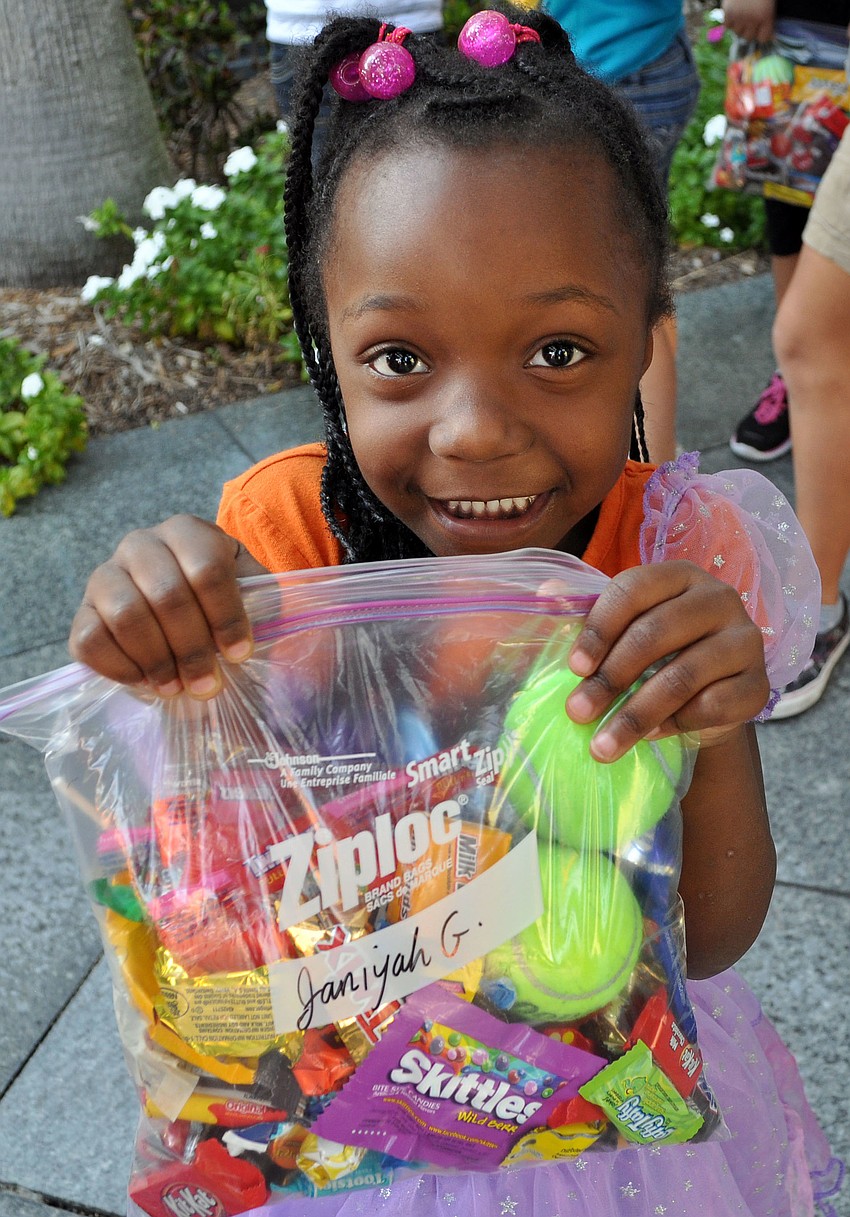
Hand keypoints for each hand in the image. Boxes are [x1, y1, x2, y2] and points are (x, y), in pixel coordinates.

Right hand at [69, 515, 267, 698]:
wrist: (185, 619)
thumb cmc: (225, 606)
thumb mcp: (253, 597)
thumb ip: (260, 608)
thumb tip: (251, 639)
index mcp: (188, 532)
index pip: (207, 568)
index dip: (226, 616)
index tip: (240, 654)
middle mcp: (141, 544)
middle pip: (167, 594)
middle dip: (193, 648)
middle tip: (209, 684)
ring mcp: (106, 575)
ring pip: (127, 616)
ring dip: (158, 661)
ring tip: (178, 688)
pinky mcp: (82, 611)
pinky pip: (90, 639)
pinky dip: (121, 668)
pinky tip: (146, 683)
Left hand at [564, 561, 769, 760]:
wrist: (706, 700)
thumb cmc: (655, 656)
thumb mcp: (620, 630)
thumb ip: (584, 610)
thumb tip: (544, 591)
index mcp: (679, 575)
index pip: (634, 588)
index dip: (600, 628)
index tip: (574, 668)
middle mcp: (719, 598)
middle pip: (656, 633)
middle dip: (611, 678)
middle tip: (578, 713)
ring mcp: (745, 639)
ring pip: (683, 675)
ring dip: (636, 714)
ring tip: (603, 744)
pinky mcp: (759, 683)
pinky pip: (713, 705)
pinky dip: (676, 724)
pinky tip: (650, 737)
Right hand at [722, 0, 775, 42]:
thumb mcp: (770, 1)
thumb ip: (769, 15)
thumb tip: (770, 35)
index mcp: (766, 15)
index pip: (764, 38)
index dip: (763, 34)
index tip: (763, 30)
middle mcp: (752, 20)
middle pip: (749, 37)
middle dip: (751, 31)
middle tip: (751, 23)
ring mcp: (738, 17)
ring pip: (737, 33)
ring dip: (740, 27)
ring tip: (742, 17)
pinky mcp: (727, 13)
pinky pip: (727, 26)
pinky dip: (730, 22)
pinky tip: (734, 14)